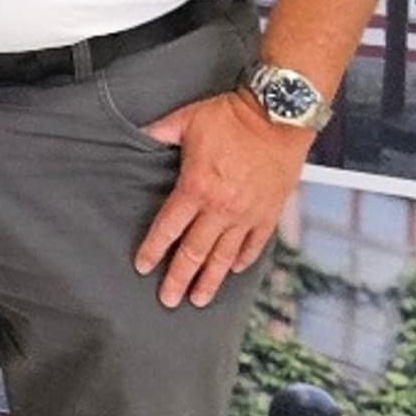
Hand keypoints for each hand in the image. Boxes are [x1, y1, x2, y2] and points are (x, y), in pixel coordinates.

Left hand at [134, 86, 309, 308]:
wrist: (280, 116)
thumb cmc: (234, 116)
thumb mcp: (187, 120)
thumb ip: (158, 132)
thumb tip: (135, 133)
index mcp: (196, 188)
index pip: (168, 228)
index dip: (153, 250)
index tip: (143, 266)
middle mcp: (221, 208)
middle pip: (194, 252)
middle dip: (179, 278)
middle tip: (168, 299)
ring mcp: (247, 214)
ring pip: (224, 256)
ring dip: (210, 280)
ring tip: (199, 299)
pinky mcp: (269, 212)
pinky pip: (254, 243)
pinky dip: (243, 259)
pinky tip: (233, 270)